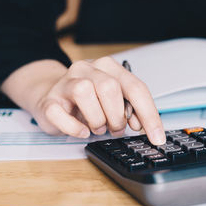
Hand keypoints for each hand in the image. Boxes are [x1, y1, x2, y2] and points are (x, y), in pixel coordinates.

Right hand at [1, 57, 165, 144]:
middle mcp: (87, 69)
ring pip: (84, 93)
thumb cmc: (88, 100)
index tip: (157, 137)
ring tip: (98, 127)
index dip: (149, 115)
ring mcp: (65, 82)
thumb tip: (141, 124)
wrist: (51, 95)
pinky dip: (74, 128)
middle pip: (110, 88)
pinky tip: (82, 131)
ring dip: (97, 119)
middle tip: (117, 128)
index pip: (135, 88)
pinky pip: (59, 113)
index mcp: (109, 67)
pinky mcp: (48, 100)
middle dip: (118, 115)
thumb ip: (130, 109)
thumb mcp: (114, 101)